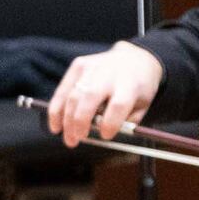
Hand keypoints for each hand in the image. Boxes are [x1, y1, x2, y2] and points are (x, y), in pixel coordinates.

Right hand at [45, 41, 165, 146]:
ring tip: (69, 139)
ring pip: (73, 95)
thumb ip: (125, 123)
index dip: (110, 123)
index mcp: (130, 83)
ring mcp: (92, 67)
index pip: (118, 104)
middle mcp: (109, 72)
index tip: (105, 136)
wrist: (134, 59)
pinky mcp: (78, 65)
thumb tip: (101, 135)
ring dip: (66, 120)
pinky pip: (63, 90)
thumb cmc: (138, 88)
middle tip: (76, 141)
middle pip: (90, 97)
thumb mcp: (142, 106)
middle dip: (79, 122)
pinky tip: (56, 126)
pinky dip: (56, 110)